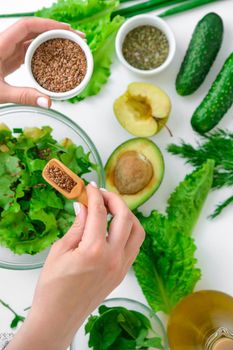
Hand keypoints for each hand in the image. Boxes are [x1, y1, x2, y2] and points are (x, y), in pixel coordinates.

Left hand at [0, 18, 83, 107]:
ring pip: (31, 39)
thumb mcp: (0, 93)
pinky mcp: (8, 59)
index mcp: (0, 45)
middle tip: (76, 38)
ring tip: (69, 46)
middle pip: (33, 30)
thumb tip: (49, 102)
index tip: (66, 29)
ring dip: (50, 40)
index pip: (27, 26)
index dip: (48, 25)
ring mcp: (6, 51)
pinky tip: (54, 58)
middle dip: (55, 31)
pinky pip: (28, 50)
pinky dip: (43, 51)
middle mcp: (4, 44)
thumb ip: (24, 96)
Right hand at [6, 184, 144, 349]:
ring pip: (137, 231)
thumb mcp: (60, 250)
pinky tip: (115, 228)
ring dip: (128, 215)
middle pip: (125, 217)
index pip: (100, 212)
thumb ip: (77, 225)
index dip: (95, 195)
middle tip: (102, 193)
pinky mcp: (123, 274)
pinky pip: (134, 246)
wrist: (59, 318)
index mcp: (94, 250)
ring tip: (112, 209)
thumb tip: (84, 205)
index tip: (90, 186)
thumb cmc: (53, 287)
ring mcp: (122, 267)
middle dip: (115, 199)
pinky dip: (129, 231)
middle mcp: (114, 257)